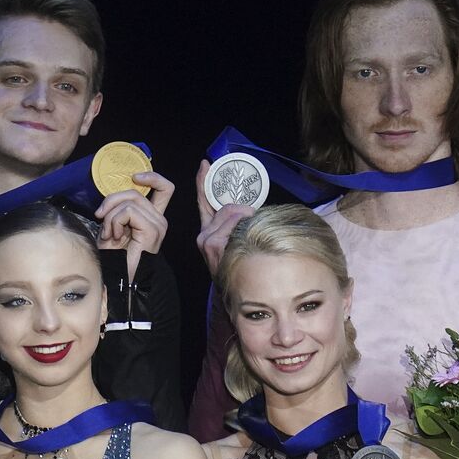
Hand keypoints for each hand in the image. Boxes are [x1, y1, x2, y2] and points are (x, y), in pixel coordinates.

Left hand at [94, 171, 173, 278]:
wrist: (116, 278)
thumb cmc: (113, 256)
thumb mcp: (113, 224)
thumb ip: (119, 207)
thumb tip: (112, 195)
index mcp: (153, 217)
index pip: (164, 187)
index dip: (151, 176)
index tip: (134, 177)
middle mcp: (159, 220)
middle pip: (135, 191)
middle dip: (111, 200)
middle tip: (100, 218)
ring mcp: (158, 225)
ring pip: (129, 202)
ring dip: (110, 216)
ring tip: (108, 234)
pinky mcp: (152, 231)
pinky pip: (128, 212)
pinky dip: (114, 222)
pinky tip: (113, 237)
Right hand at [194, 159, 255, 276]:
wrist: (238, 294)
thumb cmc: (241, 267)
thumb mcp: (235, 243)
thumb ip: (237, 225)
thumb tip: (251, 210)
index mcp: (208, 231)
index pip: (204, 201)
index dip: (204, 181)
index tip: (205, 164)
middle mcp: (203, 233)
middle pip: (226, 207)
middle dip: (244, 210)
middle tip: (255, 221)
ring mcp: (206, 239)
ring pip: (230, 212)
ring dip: (247, 216)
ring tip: (254, 231)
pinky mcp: (211, 244)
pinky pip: (231, 221)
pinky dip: (242, 220)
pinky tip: (247, 229)